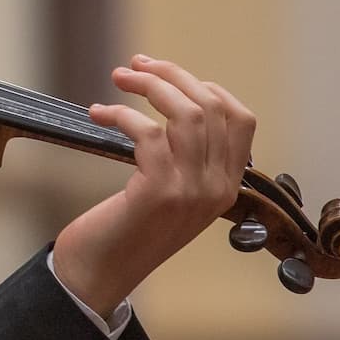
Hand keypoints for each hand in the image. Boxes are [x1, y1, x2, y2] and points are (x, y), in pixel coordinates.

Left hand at [53, 54, 255, 318]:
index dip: (205, 86)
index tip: (166, 74)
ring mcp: (192, 191)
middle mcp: (218, 187)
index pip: (241, 118)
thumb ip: (181, 158)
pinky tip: (98, 114)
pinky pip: (149, 134)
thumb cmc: (123, 228)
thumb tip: (167, 99)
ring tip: (118, 76)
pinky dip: (121, 114)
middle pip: (211, 106)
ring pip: (186, 113)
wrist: (98, 275)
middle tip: (134, 64)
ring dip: (149, 85)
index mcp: (226, 185)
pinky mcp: (159, 193)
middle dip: (171, 75)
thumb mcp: (166, 192)